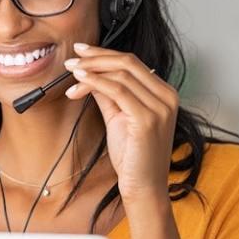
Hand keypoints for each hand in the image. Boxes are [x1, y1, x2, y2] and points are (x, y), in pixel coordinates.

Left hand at [63, 43, 179, 203]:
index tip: (82, 51)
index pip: (132, 62)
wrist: (143, 187)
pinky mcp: (148, 119)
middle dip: (96, 57)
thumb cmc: (133, 157)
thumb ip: (108, 94)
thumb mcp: (118, 117)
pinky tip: (79, 83)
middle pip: (127, 62)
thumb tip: (90, 73)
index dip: (104, 53)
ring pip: (121, 74)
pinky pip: (117, 91)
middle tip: (72, 58)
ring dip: (91, 70)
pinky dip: (95, 82)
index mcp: (164, 93)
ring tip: (71, 72)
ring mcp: (160, 107)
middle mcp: (167, 97)